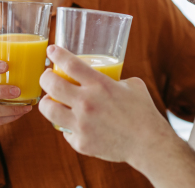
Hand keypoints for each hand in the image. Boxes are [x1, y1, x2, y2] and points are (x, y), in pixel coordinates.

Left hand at [38, 45, 175, 163]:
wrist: (149, 143)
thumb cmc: (143, 112)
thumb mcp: (132, 85)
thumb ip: (114, 79)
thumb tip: (105, 75)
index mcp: (100, 85)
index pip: (70, 64)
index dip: (57, 54)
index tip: (51, 50)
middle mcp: (87, 103)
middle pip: (51, 85)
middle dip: (44, 77)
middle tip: (47, 77)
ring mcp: (82, 124)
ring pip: (48, 110)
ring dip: (47, 103)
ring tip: (50, 101)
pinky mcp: (81, 142)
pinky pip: (65, 131)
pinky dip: (68, 126)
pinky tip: (74, 124)